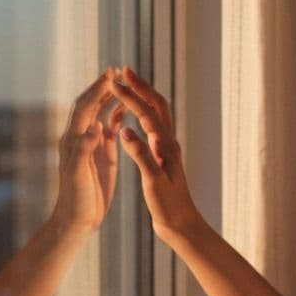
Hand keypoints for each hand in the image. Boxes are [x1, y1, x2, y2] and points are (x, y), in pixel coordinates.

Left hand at [51, 69, 120, 234]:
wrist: (77, 219)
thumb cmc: (76, 200)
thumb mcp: (79, 175)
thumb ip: (84, 150)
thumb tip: (93, 126)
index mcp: (74, 139)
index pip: (85, 107)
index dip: (97, 89)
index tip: (111, 74)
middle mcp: (81, 137)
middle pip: (91, 104)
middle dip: (103, 87)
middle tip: (118, 70)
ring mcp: (92, 145)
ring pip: (100, 113)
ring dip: (110, 97)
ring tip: (123, 83)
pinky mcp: (102, 154)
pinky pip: (109, 129)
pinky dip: (117, 116)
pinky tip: (127, 109)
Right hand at [108, 66, 205, 246]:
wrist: (182, 225)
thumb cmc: (168, 207)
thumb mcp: (153, 182)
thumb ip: (141, 156)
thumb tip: (126, 131)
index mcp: (164, 146)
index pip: (145, 113)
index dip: (129, 95)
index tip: (113, 81)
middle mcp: (168, 143)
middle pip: (157, 104)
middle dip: (140, 85)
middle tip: (124, 70)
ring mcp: (166, 149)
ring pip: (157, 113)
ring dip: (143, 96)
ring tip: (128, 85)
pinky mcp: (163, 157)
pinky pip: (153, 126)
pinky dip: (142, 114)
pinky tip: (132, 118)